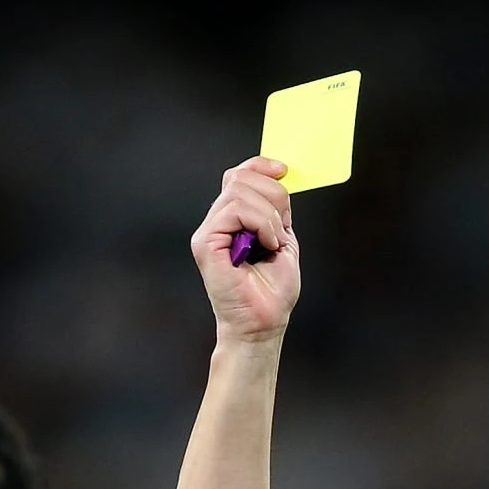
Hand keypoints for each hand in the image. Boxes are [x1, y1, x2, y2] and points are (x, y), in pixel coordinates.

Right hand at [190, 158, 300, 343]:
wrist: (263, 323)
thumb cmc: (271, 291)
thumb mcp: (282, 239)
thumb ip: (276, 210)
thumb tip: (277, 176)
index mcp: (232, 220)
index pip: (238, 175)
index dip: (260, 166)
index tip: (283, 171)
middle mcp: (216, 223)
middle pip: (239, 177)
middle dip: (272, 193)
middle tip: (281, 225)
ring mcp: (208, 232)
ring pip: (239, 190)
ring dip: (268, 213)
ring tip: (273, 241)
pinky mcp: (205, 243)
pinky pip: (235, 209)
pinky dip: (260, 222)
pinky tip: (266, 244)